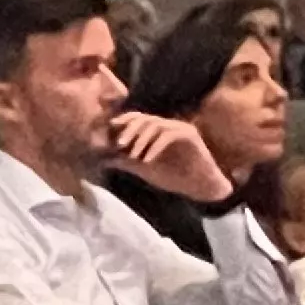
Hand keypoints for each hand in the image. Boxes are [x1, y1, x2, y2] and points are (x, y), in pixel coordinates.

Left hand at [99, 110, 232, 202]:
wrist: (200, 187)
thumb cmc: (175, 178)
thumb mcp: (145, 170)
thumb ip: (127, 162)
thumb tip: (104, 160)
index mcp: (157, 131)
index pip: (139, 118)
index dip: (124, 120)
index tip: (111, 130)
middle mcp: (168, 126)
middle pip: (145, 118)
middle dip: (130, 130)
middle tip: (119, 145)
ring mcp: (180, 128)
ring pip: (156, 125)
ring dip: (141, 140)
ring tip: (133, 157)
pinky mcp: (190, 135)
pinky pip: (168, 135)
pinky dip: (155, 147)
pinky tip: (147, 160)